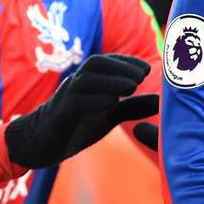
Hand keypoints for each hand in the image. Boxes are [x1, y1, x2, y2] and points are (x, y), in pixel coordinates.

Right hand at [5, 54, 157, 168]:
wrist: (42, 142)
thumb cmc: (78, 124)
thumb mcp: (109, 115)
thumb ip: (132, 107)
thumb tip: (161, 100)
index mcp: (88, 81)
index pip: (107, 62)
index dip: (127, 61)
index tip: (147, 69)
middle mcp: (76, 83)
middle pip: (96, 64)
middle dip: (121, 66)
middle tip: (142, 76)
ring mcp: (66, 97)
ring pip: (86, 79)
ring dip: (111, 80)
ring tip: (133, 87)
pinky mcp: (60, 114)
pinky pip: (75, 102)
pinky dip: (94, 100)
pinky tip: (111, 104)